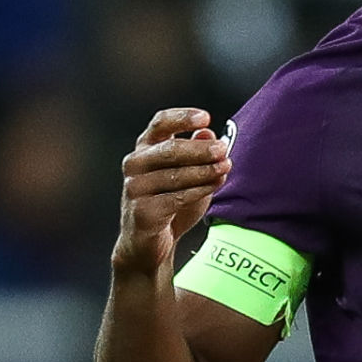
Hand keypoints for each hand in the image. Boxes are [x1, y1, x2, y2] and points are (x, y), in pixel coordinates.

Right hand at [111, 108, 231, 274]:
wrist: (149, 244)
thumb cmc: (170, 202)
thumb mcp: (188, 174)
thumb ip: (197, 153)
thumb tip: (208, 132)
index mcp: (145, 148)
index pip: (160, 123)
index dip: (182, 118)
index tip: (206, 117)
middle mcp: (135, 164)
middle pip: (169, 150)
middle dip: (200, 149)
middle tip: (223, 149)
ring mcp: (135, 188)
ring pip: (175, 174)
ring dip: (204, 171)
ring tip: (225, 167)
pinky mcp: (142, 211)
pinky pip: (175, 198)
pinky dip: (199, 190)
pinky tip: (215, 185)